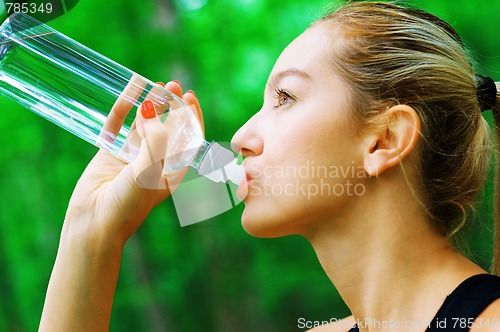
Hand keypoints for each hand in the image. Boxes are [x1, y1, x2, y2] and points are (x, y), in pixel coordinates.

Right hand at [62, 80, 203, 246]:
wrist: (95, 223)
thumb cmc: (128, 204)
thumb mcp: (149, 171)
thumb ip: (155, 140)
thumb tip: (153, 109)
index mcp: (173, 171)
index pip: (189, 139)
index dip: (192, 118)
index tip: (189, 97)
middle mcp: (156, 163)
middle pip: (169, 128)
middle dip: (173, 106)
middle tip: (173, 85)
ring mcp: (133, 157)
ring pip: (144, 124)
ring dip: (151, 105)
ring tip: (155, 85)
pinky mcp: (111, 154)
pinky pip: (119, 126)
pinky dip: (124, 109)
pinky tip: (130, 92)